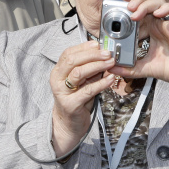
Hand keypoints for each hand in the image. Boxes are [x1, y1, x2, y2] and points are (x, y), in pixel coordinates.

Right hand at [50, 41, 115, 155]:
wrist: (69, 124)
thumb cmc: (77, 99)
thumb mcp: (82, 81)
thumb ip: (90, 69)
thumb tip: (104, 55)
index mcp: (58, 71)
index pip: (68, 53)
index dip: (84, 47)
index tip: (98, 44)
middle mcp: (57, 80)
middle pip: (73, 60)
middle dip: (92, 55)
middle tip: (107, 53)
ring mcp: (62, 92)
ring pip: (79, 73)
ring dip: (97, 66)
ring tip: (111, 63)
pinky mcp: (71, 104)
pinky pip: (88, 91)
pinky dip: (101, 83)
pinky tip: (110, 79)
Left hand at [111, 0, 168, 94]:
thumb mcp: (143, 68)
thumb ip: (128, 68)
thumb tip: (110, 69)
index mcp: (151, 28)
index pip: (140, 7)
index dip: (130, 2)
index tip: (118, 4)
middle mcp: (160, 23)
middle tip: (126, 6)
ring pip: (160, 1)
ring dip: (146, 3)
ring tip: (135, 12)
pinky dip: (167, 8)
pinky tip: (157, 14)